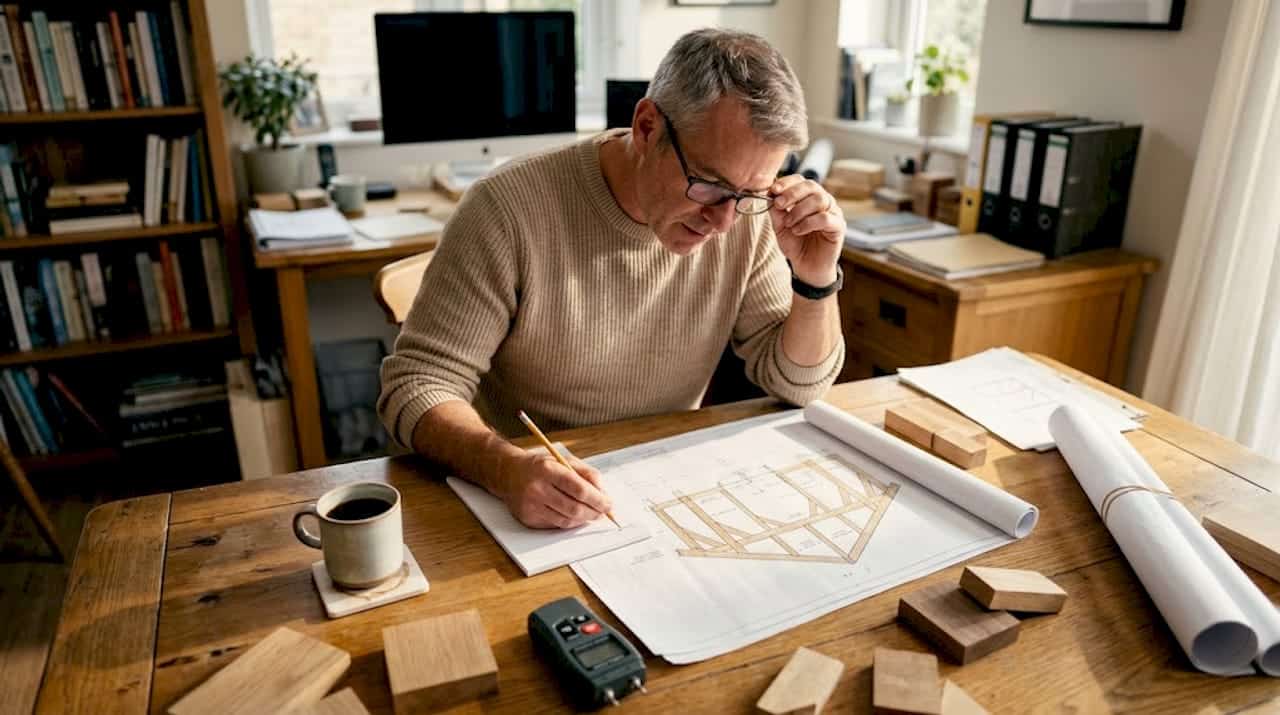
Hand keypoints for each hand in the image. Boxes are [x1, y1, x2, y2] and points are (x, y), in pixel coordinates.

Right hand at [498, 451, 612, 528]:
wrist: (508, 473)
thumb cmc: (539, 465)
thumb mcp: (563, 460)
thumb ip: (586, 473)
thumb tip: (603, 492)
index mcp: (548, 469)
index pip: (579, 489)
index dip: (597, 499)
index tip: (609, 504)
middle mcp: (537, 488)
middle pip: (574, 507)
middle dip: (594, 513)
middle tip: (604, 513)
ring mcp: (531, 505)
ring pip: (566, 520)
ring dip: (583, 519)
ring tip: (592, 514)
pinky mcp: (528, 518)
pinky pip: (555, 525)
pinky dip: (569, 522)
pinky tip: (575, 516)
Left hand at [769, 176, 843, 287]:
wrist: (807, 267)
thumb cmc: (796, 244)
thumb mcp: (780, 227)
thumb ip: (776, 211)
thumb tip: (770, 194)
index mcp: (809, 197)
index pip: (801, 180)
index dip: (787, 182)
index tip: (773, 190)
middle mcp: (824, 201)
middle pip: (811, 186)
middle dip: (792, 194)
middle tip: (779, 204)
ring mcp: (833, 212)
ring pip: (819, 200)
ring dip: (799, 211)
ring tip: (789, 224)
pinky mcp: (839, 226)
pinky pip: (825, 218)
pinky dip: (807, 223)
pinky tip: (798, 231)